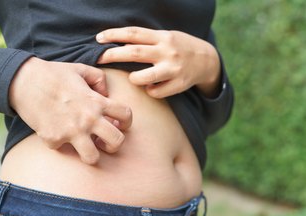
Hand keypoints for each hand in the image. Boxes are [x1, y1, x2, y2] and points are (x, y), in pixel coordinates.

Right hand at [9, 57, 131, 164]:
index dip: (127, 122)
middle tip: (105, 142)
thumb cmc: (54, 74)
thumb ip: (99, 79)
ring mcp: (72, 131)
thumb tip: (106, 94)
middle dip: (114, 145)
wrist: (24, 81)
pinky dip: (59, 144)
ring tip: (85, 147)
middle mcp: (89, 119)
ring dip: (91, 154)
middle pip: (117, 141)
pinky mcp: (54, 139)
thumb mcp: (81, 69)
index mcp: (98, 102)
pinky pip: (62, 150)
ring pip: (93, 158)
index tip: (119, 125)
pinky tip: (54, 132)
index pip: (126, 116)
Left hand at [96, 26, 220, 97]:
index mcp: (162, 37)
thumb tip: (118, 44)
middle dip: (113, 55)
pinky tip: (152, 87)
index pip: (134, 33)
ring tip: (133, 78)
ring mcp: (173, 69)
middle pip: (134, 53)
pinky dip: (150, 90)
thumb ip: (147, 40)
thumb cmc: (180, 47)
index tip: (98, 39)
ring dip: (133, 79)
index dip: (114, 35)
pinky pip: (156, 92)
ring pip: (144, 77)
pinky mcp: (179, 84)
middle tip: (99, 58)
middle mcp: (167, 51)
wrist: (207, 60)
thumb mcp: (166, 37)